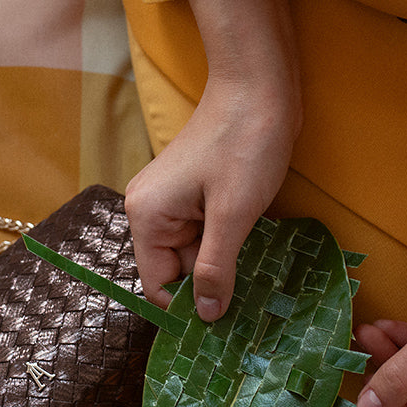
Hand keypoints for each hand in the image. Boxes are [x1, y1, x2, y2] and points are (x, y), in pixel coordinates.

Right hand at [124, 0, 300, 321]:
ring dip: (223, 260)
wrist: (259, 85)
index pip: (158, 284)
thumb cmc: (245, 144)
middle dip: (211, 281)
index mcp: (147, 218)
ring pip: (193, 253)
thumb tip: (207, 317)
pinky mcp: (188, 194)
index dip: (189, 305)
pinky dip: (225, 242)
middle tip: (250, 292)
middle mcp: (148, 212)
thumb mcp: (233, 215)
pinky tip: (249, 240)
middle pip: (176, 270)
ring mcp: (168, 201)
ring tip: (254, 260)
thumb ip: (216, 270)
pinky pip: (202, 233)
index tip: (225, 321)